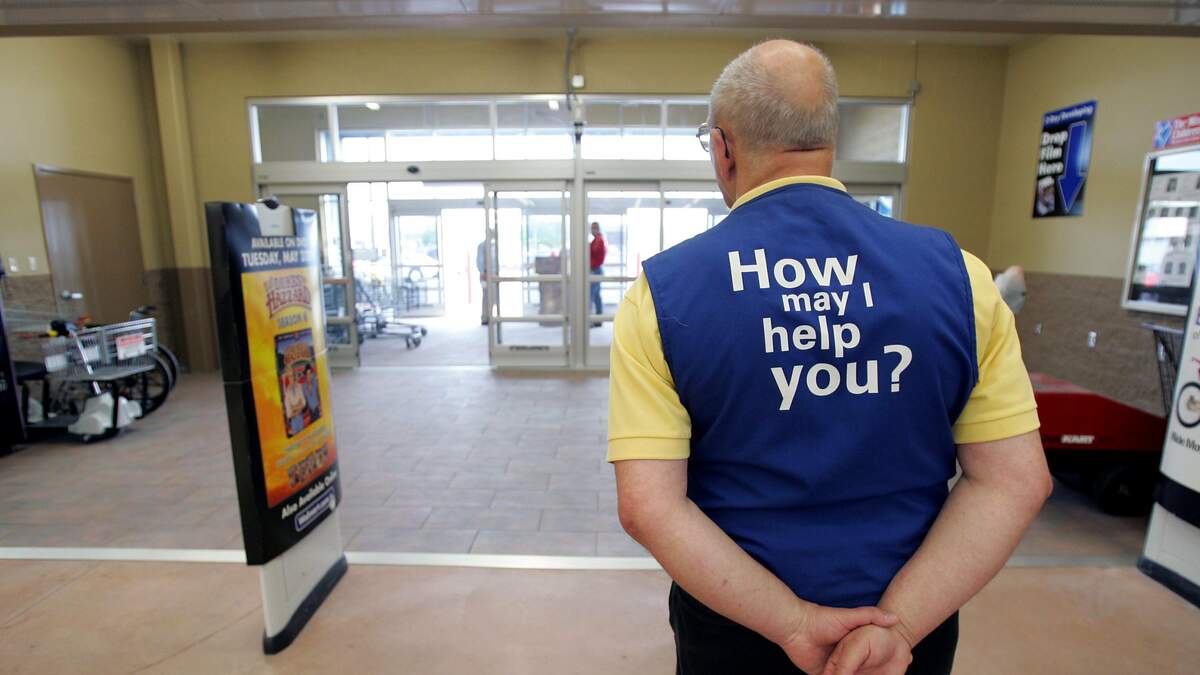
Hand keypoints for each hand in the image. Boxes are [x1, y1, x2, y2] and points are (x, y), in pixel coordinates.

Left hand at [776, 603, 898, 673]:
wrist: (795, 627)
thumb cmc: (822, 619)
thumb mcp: (849, 616)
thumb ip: (870, 615)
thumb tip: (895, 618)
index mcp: (852, 646)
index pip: (871, 659)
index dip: (882, 664)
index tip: (901, 667)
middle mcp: (844, 659)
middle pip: (861, 672)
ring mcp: (833, 669)